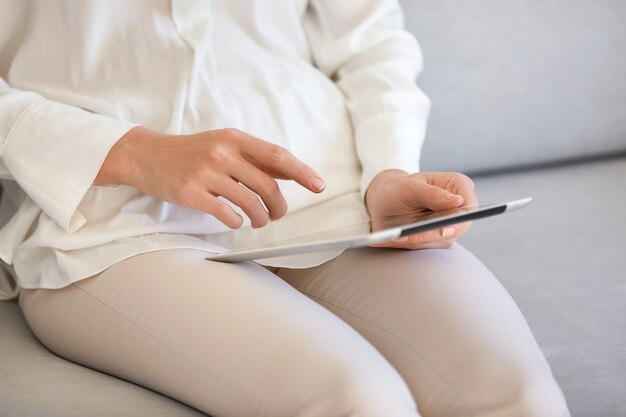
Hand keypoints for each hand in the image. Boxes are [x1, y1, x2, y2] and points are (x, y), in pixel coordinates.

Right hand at [95, 127, 324, 228]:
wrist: (145, 155)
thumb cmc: (190, 152)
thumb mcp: (223, 145)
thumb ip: (254, 157)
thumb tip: (290, 171)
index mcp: (234, 138)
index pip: (277, 156)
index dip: (302, 171)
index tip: (319, 185)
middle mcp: (222, 153)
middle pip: (267, 186)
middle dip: (279, 206)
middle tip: (278, 215)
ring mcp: (205, 173)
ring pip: (250, 203)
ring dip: (261, 218)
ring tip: (259, 221)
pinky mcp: (190, 193)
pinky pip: (227, 214)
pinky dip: (237, 222)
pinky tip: (236, 220)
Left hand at [365, 170, 477, 249]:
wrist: (380, 204)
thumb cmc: (396, 189)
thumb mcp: (409, 187)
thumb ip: (432, 194)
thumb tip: (458, 201)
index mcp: (457, 186)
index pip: (469, 206)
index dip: (459, 220)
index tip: (444, 230)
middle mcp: (458, 207)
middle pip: (458, 227)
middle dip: (434, 234)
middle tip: (414, 235)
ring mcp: (450, 224)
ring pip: (443, 240)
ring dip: (420, 239)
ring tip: (400, 235)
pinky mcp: (438, 239)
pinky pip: (429, 246)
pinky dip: (413, 243)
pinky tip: (399, 238)